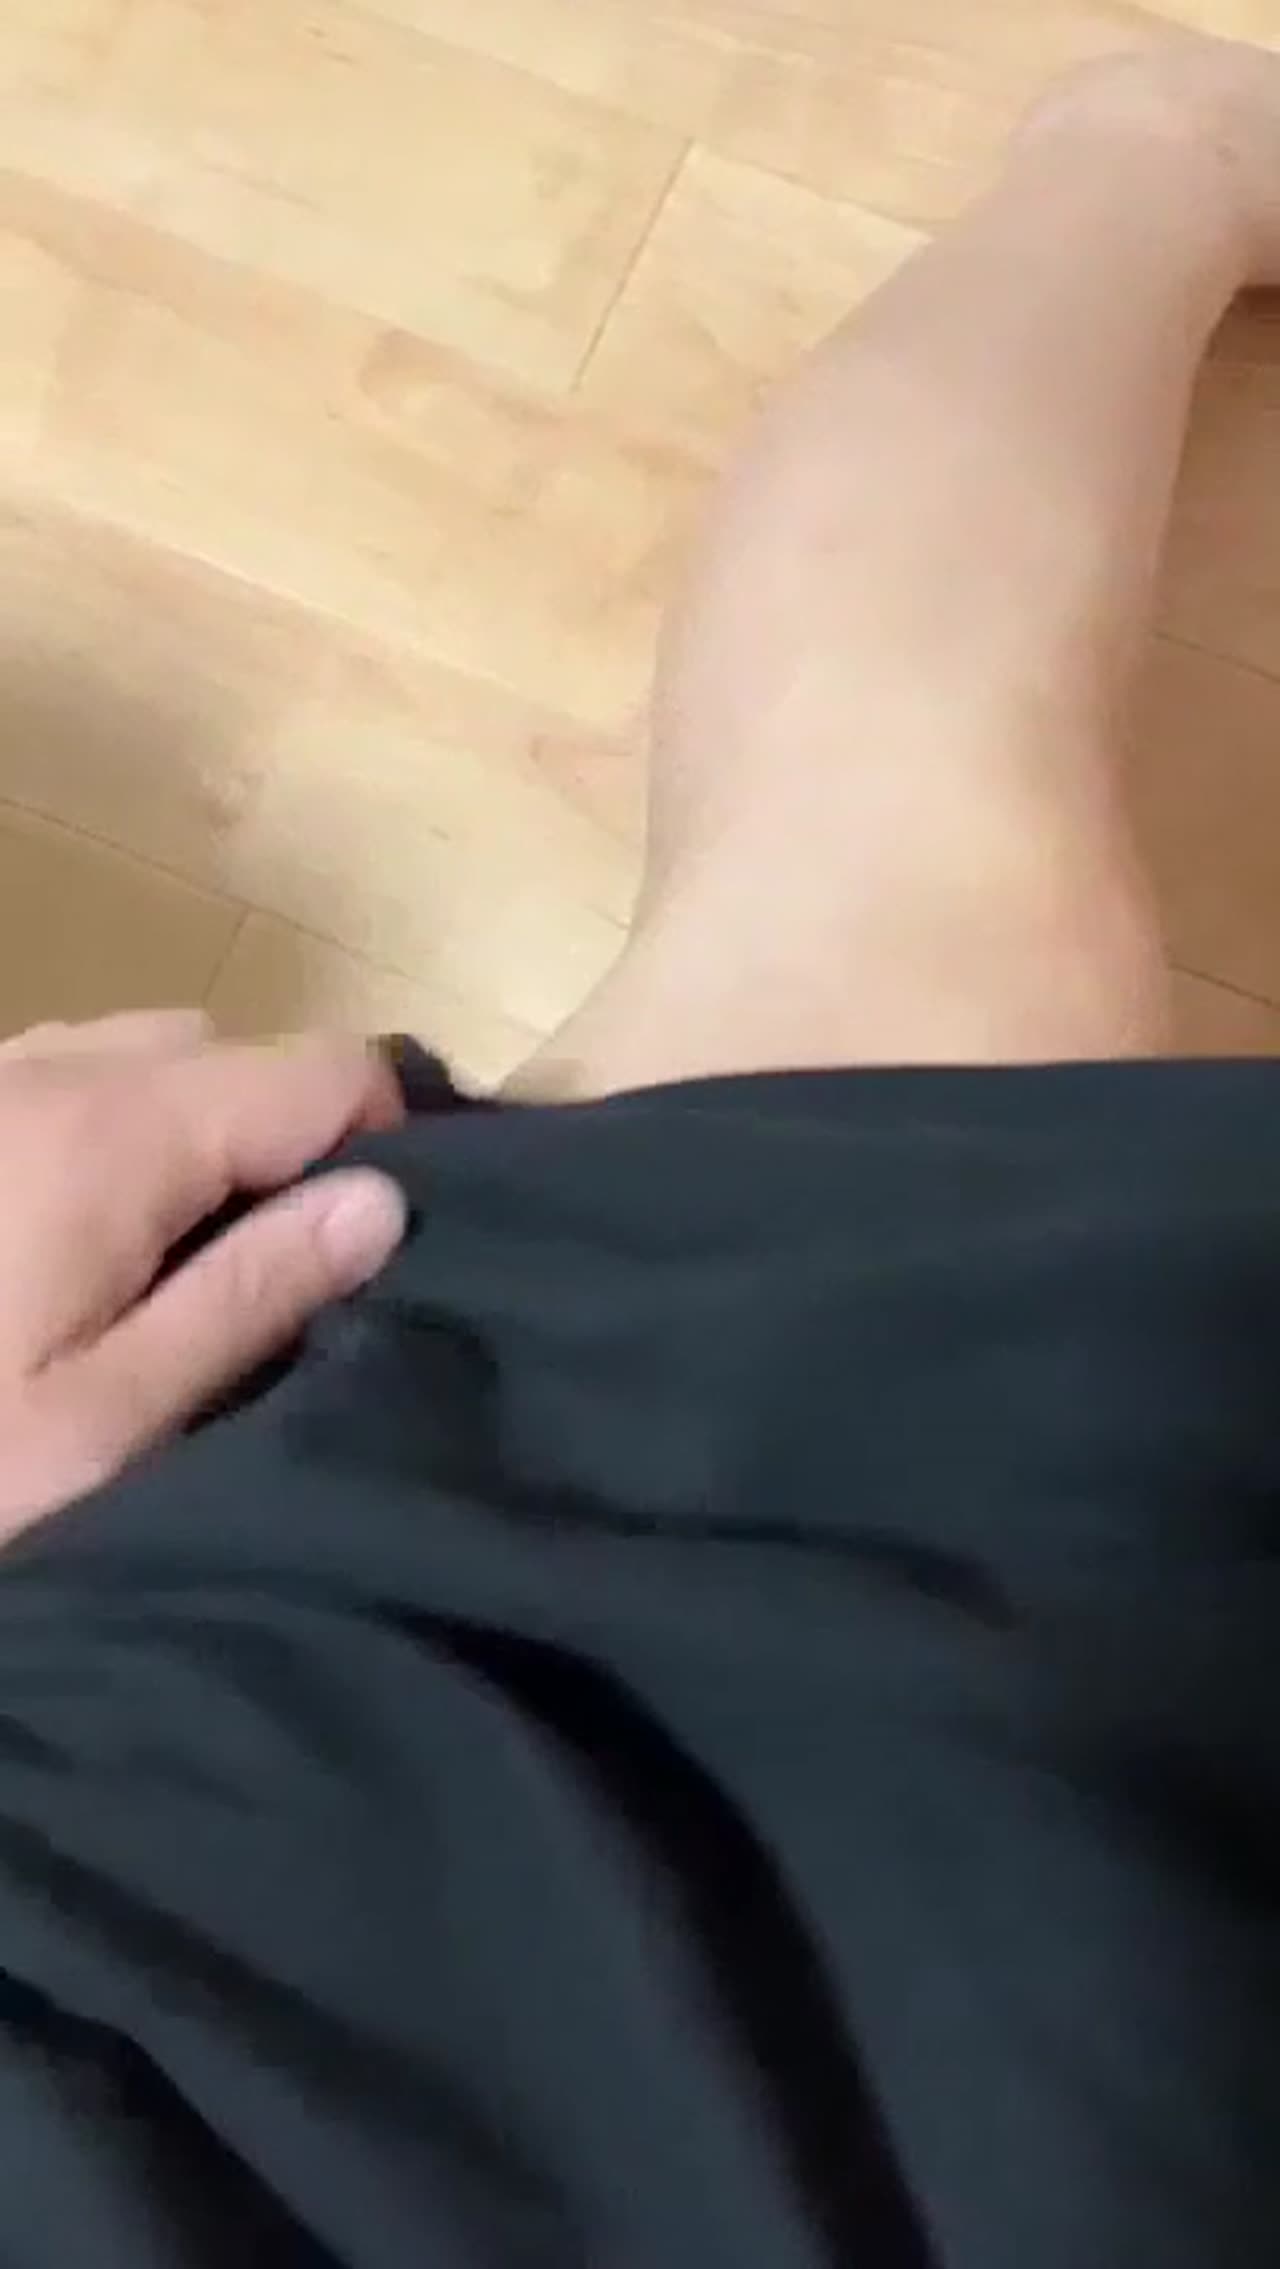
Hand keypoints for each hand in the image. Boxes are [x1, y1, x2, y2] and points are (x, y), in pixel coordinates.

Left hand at [0, 1012, 407, 1544]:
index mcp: (113, 1136)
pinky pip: (53, 1083)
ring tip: (161, 1273)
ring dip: (186, 1138)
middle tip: (261, 1285)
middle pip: (230, 1054)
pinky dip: (101, 1135)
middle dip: (279, 1145)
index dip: (384, 1144)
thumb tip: (383, 1203)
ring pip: (137, 1059)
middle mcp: (44, 1074)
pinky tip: (62, 1246)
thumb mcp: (105, 1425)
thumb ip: (251, 1299)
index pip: (322, 1070)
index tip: (375, 1253)